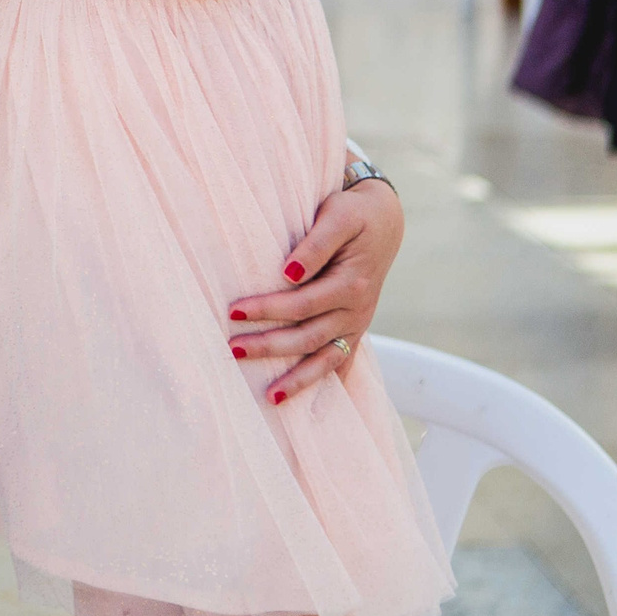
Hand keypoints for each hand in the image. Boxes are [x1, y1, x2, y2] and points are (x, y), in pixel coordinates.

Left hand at [224, 175, 401, 402]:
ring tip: (268, 396)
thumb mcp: (337, 216)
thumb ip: (316, 244)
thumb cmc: (353, 215)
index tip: (235, 311)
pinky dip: (323, 380)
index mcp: (351, 283)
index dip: (269, 309)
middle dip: (270, 346)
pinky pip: (341, 361)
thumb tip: (290, 272)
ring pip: (326, 359)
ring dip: (297, 379)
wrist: (384, 221)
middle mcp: (357, 310)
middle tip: (233, 349)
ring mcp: (358, 323)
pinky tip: (304, 400)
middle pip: (308, 336)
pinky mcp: (355, 329)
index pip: (302, 303)